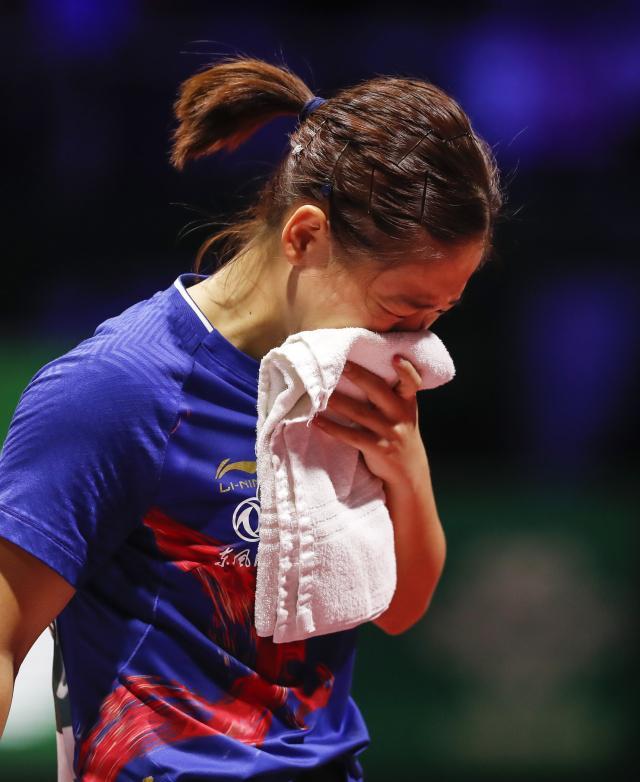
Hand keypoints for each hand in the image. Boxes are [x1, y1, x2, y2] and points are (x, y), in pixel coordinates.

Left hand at [312, 355, 429, 486]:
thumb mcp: (402, 412)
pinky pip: (351, 436)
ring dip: (337, 401)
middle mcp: (400, 414)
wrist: (407, 471)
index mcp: (406, 401)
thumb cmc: (397, 433)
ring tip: (318, 391)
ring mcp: (389, 432)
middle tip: (340, 364)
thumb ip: (389, 395)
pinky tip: (316, 421)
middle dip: (358, 376)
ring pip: (359, 413)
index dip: (406, 369)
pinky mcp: (378, 449)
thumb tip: (354, 369)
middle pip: (378, 390)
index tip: (395, 357)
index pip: (412, 382)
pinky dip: (332, 428)